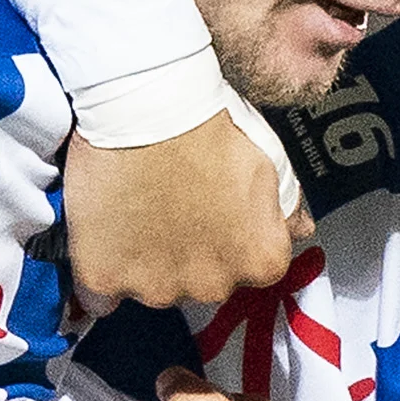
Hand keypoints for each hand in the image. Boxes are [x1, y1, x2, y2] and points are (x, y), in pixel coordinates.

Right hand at [60, 114, 304, 309]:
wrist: (146, 104)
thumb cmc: (208, 125)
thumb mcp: (267, 160)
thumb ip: (283, 207)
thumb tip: (298, 229)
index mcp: (260, 259)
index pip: (247, 268)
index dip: (226, 240)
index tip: (207, 215)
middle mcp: (213, 285)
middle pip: (199, 283)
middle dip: (188, 254)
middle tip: (169, 207)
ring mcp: (157, 287)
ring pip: (152, 288)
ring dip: (145, 262)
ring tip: (134, 212)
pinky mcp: (105, 279)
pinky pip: (101, 297)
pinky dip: (103, 272)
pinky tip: (104, 241)